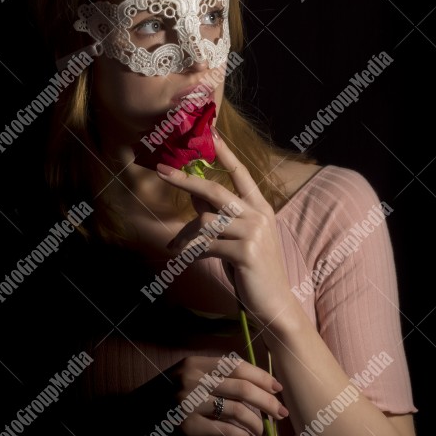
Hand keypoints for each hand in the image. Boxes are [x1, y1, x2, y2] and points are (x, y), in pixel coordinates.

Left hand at [156, 128, 297, 340]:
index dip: (223, 152)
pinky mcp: (246, 252)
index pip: (240, 173)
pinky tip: (185, 259)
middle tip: (161, 170)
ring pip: (206, 221)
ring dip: (184, 235)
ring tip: (174, 248)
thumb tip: (194, 196)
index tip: (209, 132)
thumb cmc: (253, 271)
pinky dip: (191, 252)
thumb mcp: (237, 239)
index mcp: (260, 208)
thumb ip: (220, 217)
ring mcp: (254, 233)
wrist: (274, 304)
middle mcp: (259, 215)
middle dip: (185, 179)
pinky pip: (207, 245)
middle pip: (215, 190)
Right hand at [167, 355, 287, 435]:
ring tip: (262, 431)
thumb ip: (214, 375)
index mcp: (195, 363)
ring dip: (256, 423)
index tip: (277, 388)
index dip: (261, 376)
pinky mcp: (187, 428)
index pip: (237, 366)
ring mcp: (188, 404)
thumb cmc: (166, 394)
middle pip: (243, 389)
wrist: (134, 416)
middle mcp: (192, 380)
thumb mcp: (186, 375)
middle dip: (268, 402)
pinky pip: (224, 431)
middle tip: (281, 412)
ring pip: (237, 412)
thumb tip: (256, 385)